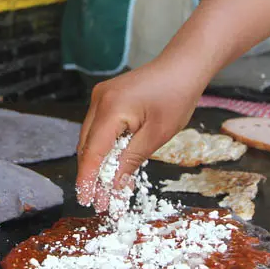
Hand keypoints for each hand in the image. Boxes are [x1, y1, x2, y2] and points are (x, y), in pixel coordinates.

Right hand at [76, 60, 205, 210]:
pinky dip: (104, 148)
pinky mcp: (107, 98)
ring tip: (104, 190)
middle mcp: (99, 101)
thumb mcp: (157, 135)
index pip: (92, 151)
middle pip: (87, 146)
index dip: (87, 178)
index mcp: (110, 108)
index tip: (86, 200)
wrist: (183, 66)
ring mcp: (101, 97)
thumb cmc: (176, 96)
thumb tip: (114, 185)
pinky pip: (99, 128)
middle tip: (99, 202)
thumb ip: (131, 160)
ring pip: (91, 139)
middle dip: (92, 176)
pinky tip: (112, 166)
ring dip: (97, 163)